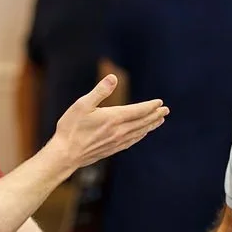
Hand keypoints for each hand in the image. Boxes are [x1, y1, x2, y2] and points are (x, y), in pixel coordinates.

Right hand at [52, 75, 167, 169]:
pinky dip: (140, 136)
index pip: (138, 110)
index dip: (150, 106)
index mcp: (114, 118)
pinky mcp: (112, 149)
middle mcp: (119, 131)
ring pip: (139, 132)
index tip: (160, 102)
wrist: (66, 154)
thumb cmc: (71, 127)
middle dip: (155, 115)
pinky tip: (142, 134)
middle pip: (142, 122)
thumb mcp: (82, 104)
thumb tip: (113, 77)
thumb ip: (100, 91)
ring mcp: (117, 141)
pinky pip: (131, 141)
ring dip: (150, 125)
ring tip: (159, 121)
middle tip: (166, 110)